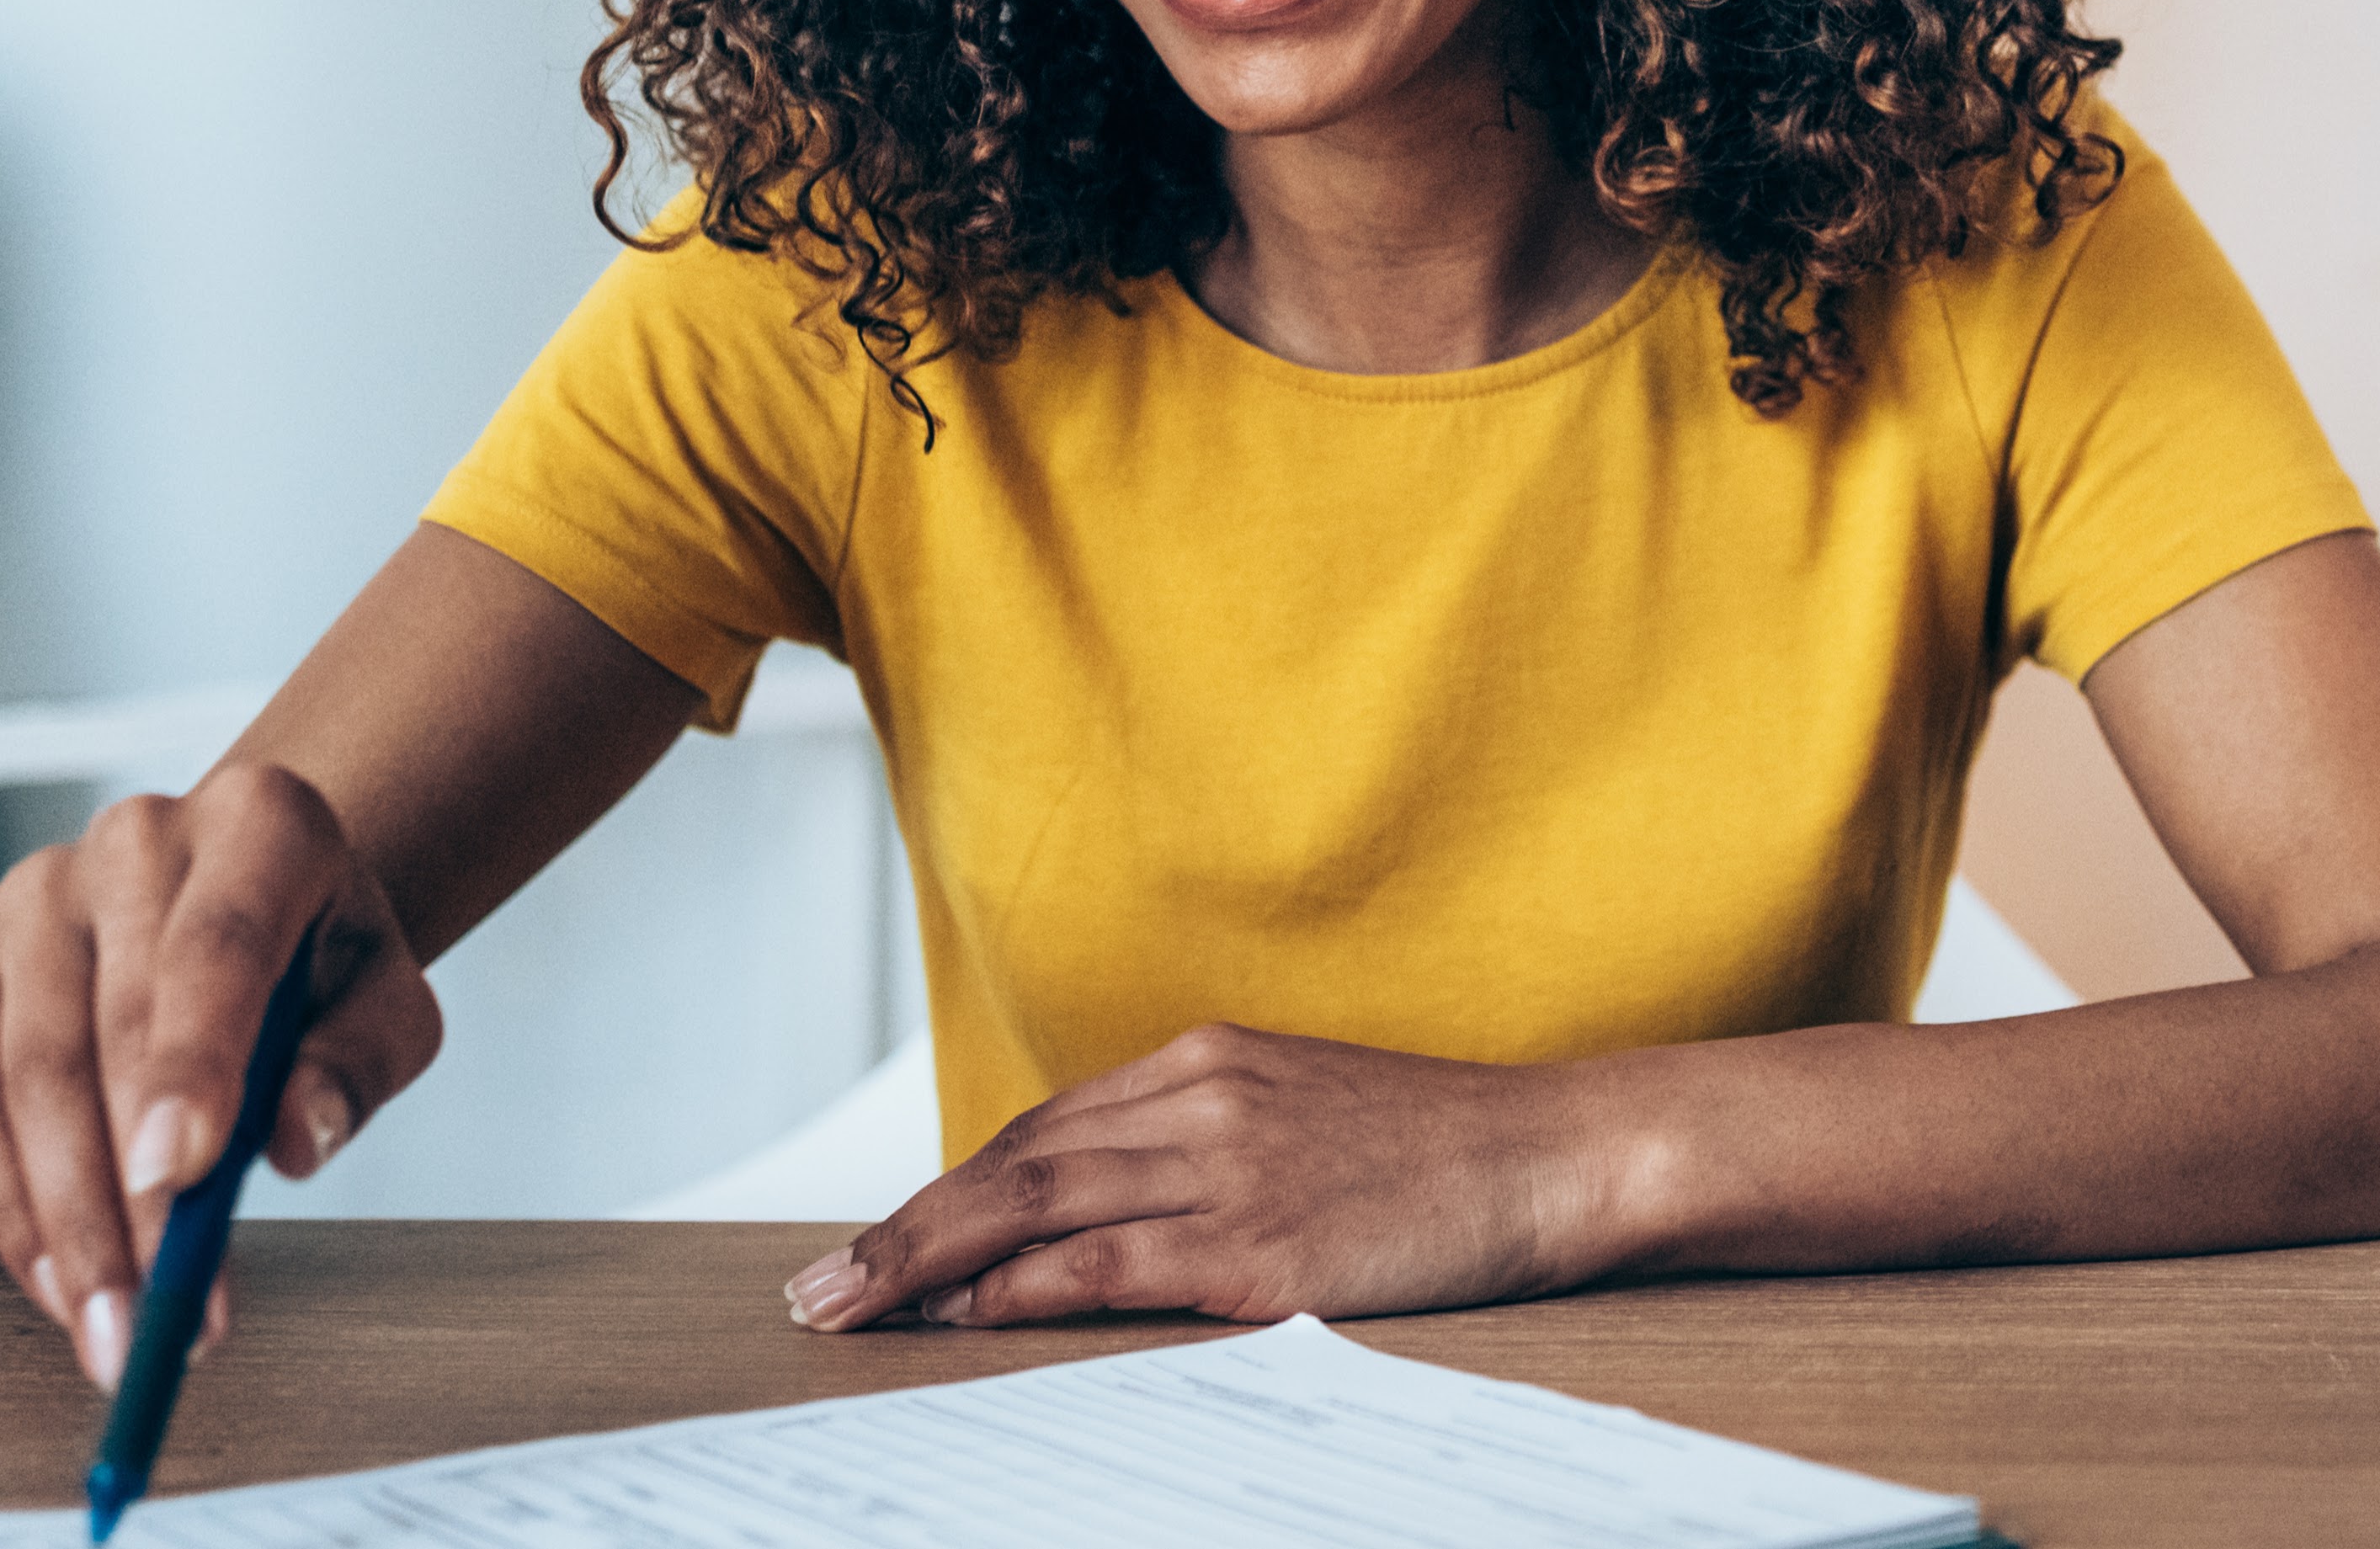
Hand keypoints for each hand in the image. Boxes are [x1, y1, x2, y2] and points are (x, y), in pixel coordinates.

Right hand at [0, 762, 440, 1388]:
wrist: (235, 912)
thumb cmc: (316, 970)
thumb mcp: (383, 1006)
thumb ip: (358, 1064)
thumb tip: (294, 1140)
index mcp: (260, 825)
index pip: (219, 946)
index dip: (194, 1065)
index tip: (180, 1179)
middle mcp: (136, 838)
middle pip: (113, 1029)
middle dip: (131, 1195)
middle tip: (158, 1315)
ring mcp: (33, 891)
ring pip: (22, 1072)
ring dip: (61, 1220)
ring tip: (112, 1326)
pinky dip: (0, 1198)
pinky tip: (51, 1278)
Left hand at [784, 1022, 1617, 1332]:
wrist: (1560, 1153)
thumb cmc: (1449, 1151)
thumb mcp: (1314, 1117)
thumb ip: (1216, 1143)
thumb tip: (1116, 1212)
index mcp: (1214, 1061)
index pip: (1047, 1127)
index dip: (953, 1190)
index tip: (885, 1243)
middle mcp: (1206, 1100)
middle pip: (1016, 1163)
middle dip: (903, 1230)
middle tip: (819, 1289)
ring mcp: (1233, 1169)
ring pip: (1038, 1208)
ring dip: (926, 1263)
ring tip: (850, 1309)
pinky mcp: (1264, 1244)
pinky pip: (1108, 1266)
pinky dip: (1022, 1291)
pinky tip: (964, 1318)